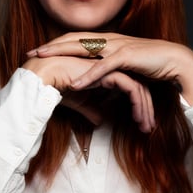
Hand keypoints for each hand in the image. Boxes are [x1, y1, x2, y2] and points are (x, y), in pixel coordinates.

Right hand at [22, 54, 154, 132]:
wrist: (44, 77)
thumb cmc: (55, 86)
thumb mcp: (78, 102)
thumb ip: (91, 109)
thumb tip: (99, 121)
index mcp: (103, 69)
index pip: (128, 86)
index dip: (135, 105)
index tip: (139, 123)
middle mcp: (110, 65)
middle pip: (137, 86)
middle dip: (145, 108)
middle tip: (148, 127)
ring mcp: (111, 66)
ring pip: (139, 87)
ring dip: (144, 108)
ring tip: (146, 126)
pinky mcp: (111, 70)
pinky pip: (132, 88)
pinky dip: (138, 104)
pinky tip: (138, 118)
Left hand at [26, 32, 192, 104]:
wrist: (175, 61)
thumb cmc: (147, 64)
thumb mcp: (119, 66)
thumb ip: (103, 68)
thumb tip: (87, 78)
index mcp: (105, 41)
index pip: (73, 40)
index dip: (54, 44)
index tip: (36, 51)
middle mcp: (108, 39)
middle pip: (72, 39)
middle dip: (50, 46)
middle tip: (30, 53)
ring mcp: (117, 45)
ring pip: (83, 47)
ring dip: (61, 53)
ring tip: (43, 60)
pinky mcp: (128, 57)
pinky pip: (104, 66)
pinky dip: (89, 75)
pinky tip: (75, 84)